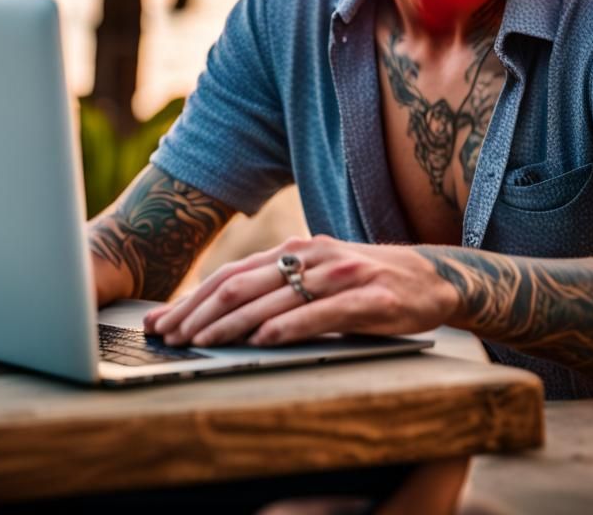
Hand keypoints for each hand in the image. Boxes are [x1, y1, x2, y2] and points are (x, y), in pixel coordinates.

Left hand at [142, 235, 460, 346]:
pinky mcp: (366, 298)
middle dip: (199, 313)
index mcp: (293, 250)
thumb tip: (222, 314)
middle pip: (241, 284)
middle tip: (169, 337)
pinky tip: (262, 341)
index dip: (192, 299)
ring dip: (230, 324)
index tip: (162, 322)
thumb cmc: (364, 282)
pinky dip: (286, 327)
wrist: (430, 278)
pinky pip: (319, 314)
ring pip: (272, 299)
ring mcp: (338, 275)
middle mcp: (309, 255)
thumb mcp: (316, 277)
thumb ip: (277, 288)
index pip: (230, 275)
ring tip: (201, 343)